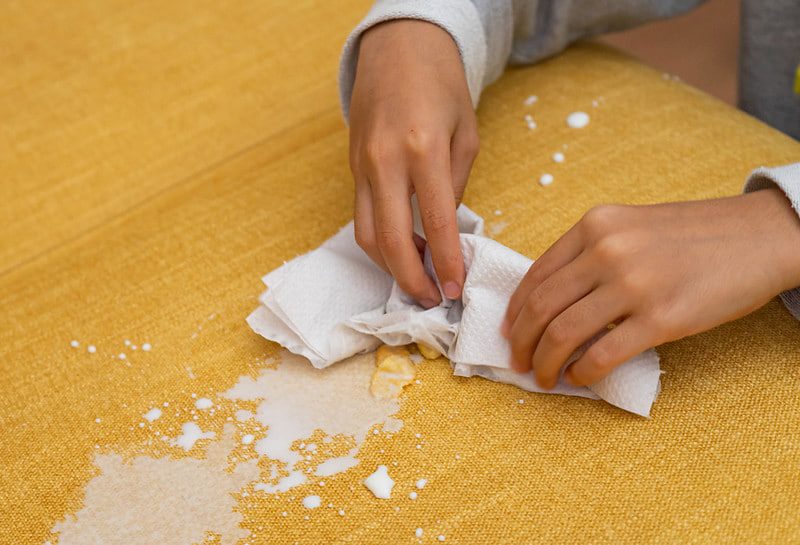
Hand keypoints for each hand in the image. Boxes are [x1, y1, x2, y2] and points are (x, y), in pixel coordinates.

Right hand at [348, 19, 478, 307]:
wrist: (397, 47)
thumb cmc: (440, 85)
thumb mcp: (465, 132)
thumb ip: (455, 184)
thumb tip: (445, 230)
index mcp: (422, 148)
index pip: (436, 221)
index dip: (445, 262)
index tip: (454, 290)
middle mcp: (385, 160)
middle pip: (389, 240)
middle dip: (409, 279)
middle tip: (430, 299)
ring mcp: (362, 165)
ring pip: (366, 234)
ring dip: (389, 265)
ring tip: (417, 278)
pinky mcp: (351, 168)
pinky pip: (362, 216)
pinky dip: (381, 241)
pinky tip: (403, 248)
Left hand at [502, 189, 799, 388]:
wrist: (761, 236)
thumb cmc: (695, 235)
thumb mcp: (631, 226)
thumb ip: (590, 253)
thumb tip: (552, 300)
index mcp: (595, 226)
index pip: (536, 275)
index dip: (515, 311)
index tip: (509, 332)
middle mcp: (606, 250)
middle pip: (541, 308)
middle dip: (521, 342)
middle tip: (518, 362)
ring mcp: (633, 284)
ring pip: (563, 334)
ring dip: (545, 364)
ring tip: (544, 377)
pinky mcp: (661, 319)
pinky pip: (602, 355)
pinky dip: (583, 373)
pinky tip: (580, 379)